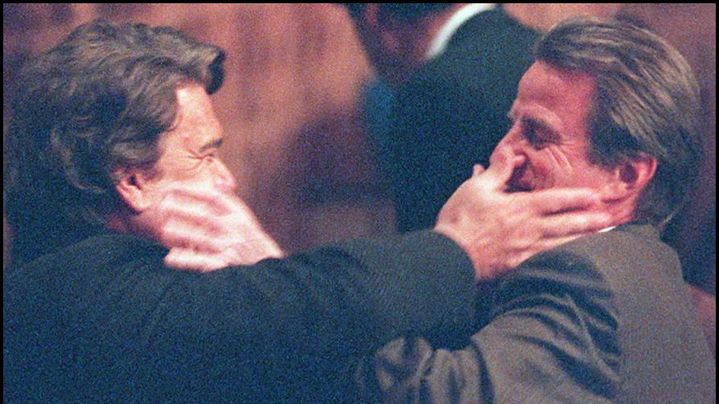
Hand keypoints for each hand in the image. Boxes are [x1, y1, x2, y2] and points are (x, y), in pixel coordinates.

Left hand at [155, 187, 284, 271]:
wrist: (267, 268)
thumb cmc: (250, 241)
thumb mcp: (245, 218)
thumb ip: (229, 202)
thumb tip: (218, 183)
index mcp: (238, 216)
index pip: (213, 199)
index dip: (192, 192)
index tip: (173, 188)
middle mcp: (234, 230)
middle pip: (205, 217)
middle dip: (182, 210)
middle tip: (163, 205)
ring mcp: (229, 247)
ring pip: (202, 239)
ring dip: (182, 234)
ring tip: (165, 230)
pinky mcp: (225, 265)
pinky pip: (202, 262)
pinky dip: (186, 260)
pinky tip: (171, 257)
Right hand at [434, 148, 611, 281]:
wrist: (452, 255)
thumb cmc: (461, 219)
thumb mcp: (477, 188)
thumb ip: (498, 171)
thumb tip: (512, 153)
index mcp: (520, 208)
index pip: (555, 200)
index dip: (576, 197)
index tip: (594, 196)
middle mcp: (529, 229)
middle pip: (566, 224)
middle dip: (589, 221)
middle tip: (609, 220)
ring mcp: (525, 250)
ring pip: (561, 245)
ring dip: (581, 241)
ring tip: (598, 239)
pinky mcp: (518, 266)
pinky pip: (546, 262)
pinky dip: (561, 260)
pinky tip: (570, 261)